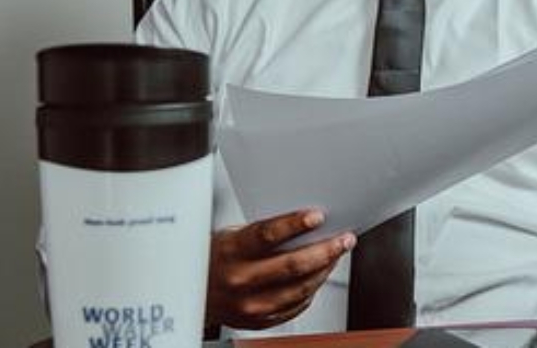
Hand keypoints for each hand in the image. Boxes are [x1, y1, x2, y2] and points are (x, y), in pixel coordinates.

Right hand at [207, 209, 354, 330]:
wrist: (192, 294)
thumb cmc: (217, 258)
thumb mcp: (232, 236)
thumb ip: (265, 232)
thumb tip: (307, 223)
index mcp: (232, 252)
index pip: (267, 235)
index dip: (295, 224)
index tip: (318, 216)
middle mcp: (240, 280)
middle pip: (293, 265)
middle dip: (326, 250)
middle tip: (344, 239)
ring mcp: (250, 305)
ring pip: (301, 288)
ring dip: (325, 270)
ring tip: (337, 255)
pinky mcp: (259, 321)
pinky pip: (296, 306)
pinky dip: (312, 289)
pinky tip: (319, 275)